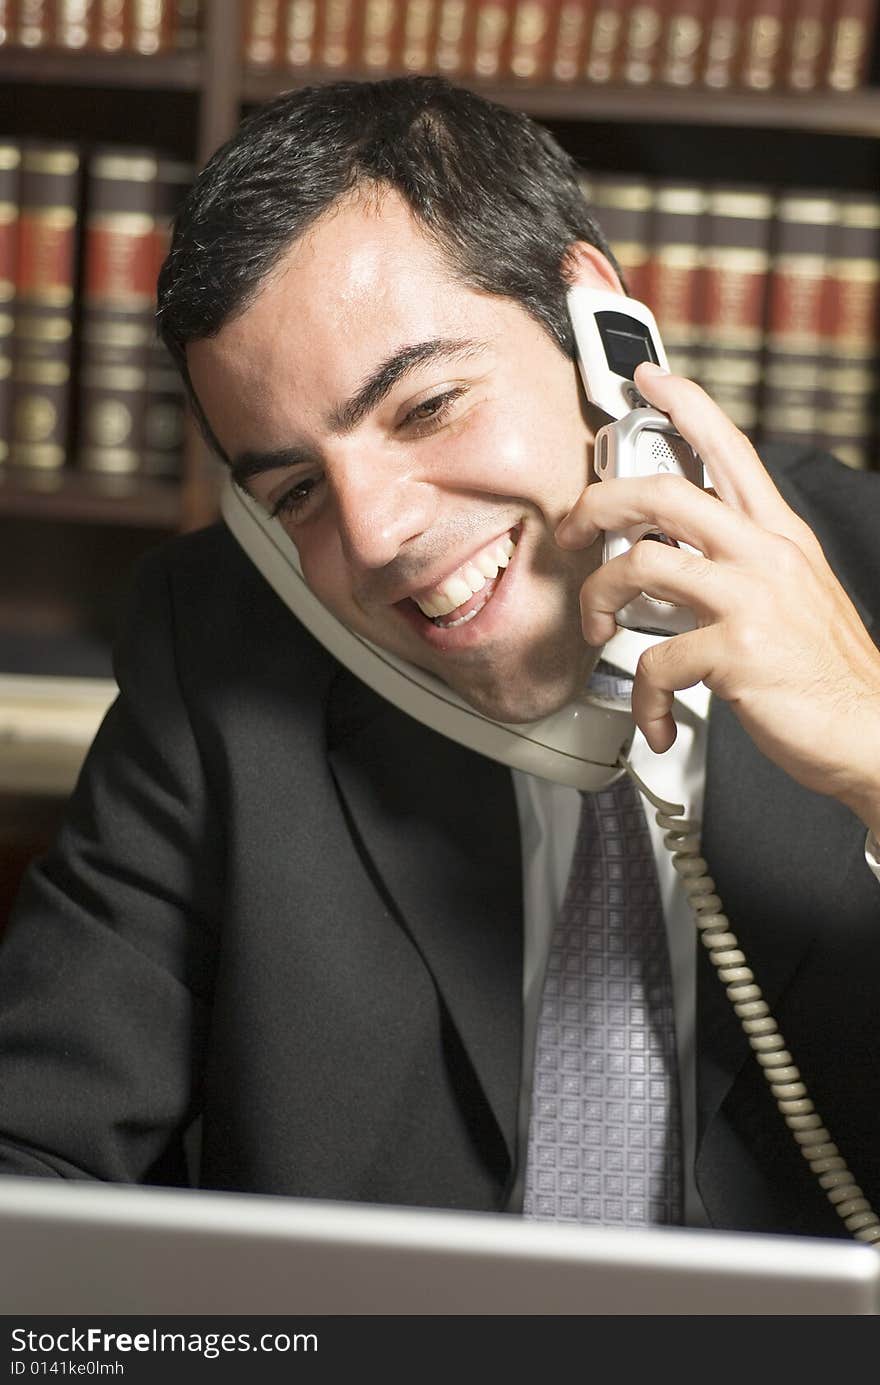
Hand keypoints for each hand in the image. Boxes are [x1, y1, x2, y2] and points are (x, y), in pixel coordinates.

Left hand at [556, 363, 879, 836]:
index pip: (730, 449)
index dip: (685, 405)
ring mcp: (751, 599)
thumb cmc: (825, 673)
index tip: (647, 379)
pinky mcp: (736, 650)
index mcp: (779, 536)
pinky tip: (657, 717)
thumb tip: (671, 560)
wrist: (871, 733)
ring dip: (598, 599)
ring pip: (639, 565)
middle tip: (571, 528)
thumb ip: (740, 566)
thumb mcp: (794, 596)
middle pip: (662, 494)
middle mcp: (765, 555)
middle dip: (597, 504)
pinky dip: (644, 697)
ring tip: (598, 628)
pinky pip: (655, 661)